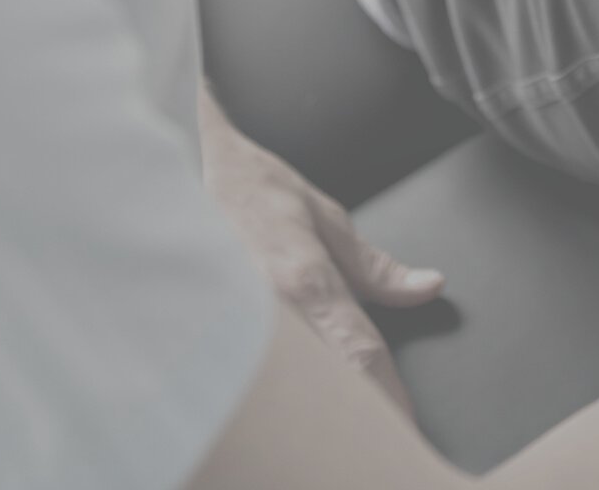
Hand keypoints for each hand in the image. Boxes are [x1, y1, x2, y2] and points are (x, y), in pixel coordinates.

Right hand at [198, 100, 441, 414]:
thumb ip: (373, 265)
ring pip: (289, 387)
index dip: (390, 397)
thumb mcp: (321, 216)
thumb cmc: (247, 189)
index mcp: (304, 281)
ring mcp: (236, 327)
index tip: (408, 425)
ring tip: (329, 417)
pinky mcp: (210, 333)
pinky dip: (273, 390)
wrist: (172, 170)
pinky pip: (250, 376)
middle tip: (376, 428)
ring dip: (315, 402)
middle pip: (326, 383)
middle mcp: (269, 313)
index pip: (360, 353)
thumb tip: (426, 287)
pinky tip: (281, 395)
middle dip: (355, 408)